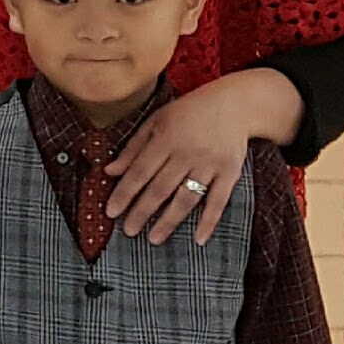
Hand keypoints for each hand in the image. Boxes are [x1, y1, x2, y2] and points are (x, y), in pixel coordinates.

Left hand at [107, 68, 301, 244]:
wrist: (234, 104)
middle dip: (142, 211)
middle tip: (128, 231)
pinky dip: (209, 221)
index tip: (111, 212)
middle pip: (160, 188)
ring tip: (154, 238)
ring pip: (186, 198)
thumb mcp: (156, 121)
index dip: (124, 193)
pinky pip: (218, 201)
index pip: (140, 171)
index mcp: (165, 139)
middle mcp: (186, 153)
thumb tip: (109, 172)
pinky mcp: (229, 173)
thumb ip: (133, 148)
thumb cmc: (188, 113)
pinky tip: (198, 239)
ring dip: (169, 220)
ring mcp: (209, 164)